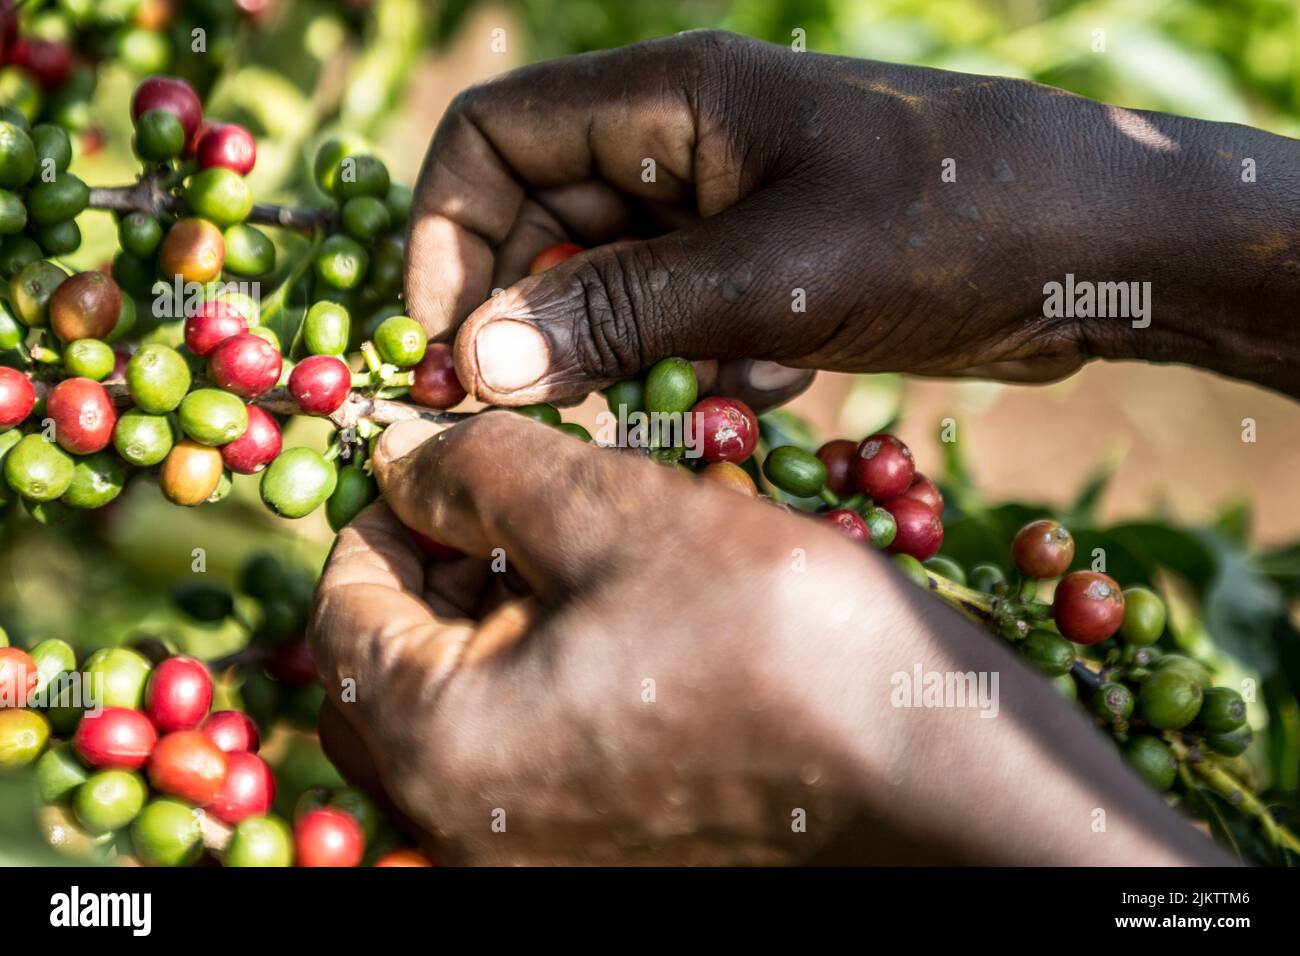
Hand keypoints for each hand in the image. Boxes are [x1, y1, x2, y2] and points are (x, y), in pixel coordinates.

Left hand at [309, 415, 1227, 864]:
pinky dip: (542, 671)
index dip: (385, 509)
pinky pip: (523, 752)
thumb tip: (402, 453)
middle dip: (439, 564)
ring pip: (459, 709)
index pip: (340, 608)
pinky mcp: (592, 858)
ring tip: (577, 540)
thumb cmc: (779, 637)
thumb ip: (480, 470)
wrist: (937, 775)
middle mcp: (459, 831)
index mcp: (439, 748)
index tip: (447, 455)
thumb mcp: (614, 511)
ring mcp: (528, 857)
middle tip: (515, 493)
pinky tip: (618, 613)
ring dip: (493, 613)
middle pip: (391, 667)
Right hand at [405, 31, 1299, 402]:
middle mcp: (681, 147)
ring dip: (626, 360)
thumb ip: (620, 314)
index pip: (495, 136)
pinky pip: (683, 327)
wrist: (1099, 247)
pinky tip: (769, 389)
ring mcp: (725, 212)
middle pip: (542, 224)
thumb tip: (479, 359)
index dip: (447, 232)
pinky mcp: (766, 273)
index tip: (444, 337)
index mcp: (670, 102)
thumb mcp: (773, 276)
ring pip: (612, 290)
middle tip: (543, 409)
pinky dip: (702, 372)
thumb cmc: (945, 227)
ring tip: (688, 402)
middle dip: (535, 320)